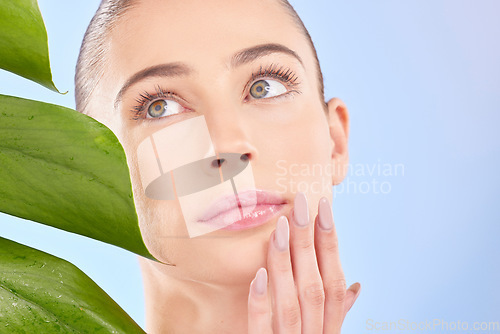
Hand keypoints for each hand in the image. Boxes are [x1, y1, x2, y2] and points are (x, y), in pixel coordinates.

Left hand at [247, 192, 359, 333]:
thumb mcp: (323, 332)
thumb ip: (336, 311)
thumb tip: (355, 287)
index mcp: (328, 326)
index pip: (334, 280)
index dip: (330, 242)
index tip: (322, 206)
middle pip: (314, 285)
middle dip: (308, 242)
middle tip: (300, 202)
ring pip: (290, 302)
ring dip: (285, 262)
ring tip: (279, 227)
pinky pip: (260, 328)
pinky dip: (261, 302)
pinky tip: (257, 274)